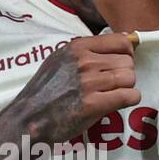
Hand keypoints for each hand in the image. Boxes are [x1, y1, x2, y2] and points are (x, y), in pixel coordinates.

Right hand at [10, 32, 139, 144]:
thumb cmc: (44, 91)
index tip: (121, 64)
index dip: (127, 54)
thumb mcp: (60, 60)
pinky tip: (118, 103)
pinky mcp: (92, 104)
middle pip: (128, 62)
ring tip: (113, 95)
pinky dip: (129, 100)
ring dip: (127, 88)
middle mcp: (84, 62)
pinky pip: (129, 96)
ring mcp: (88, 83)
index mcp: (77, 47)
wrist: (28, 118)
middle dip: (125, 74)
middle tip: (113, 85)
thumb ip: (85, 52)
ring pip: (130, 78)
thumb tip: (119, 46)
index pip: (121, 41)